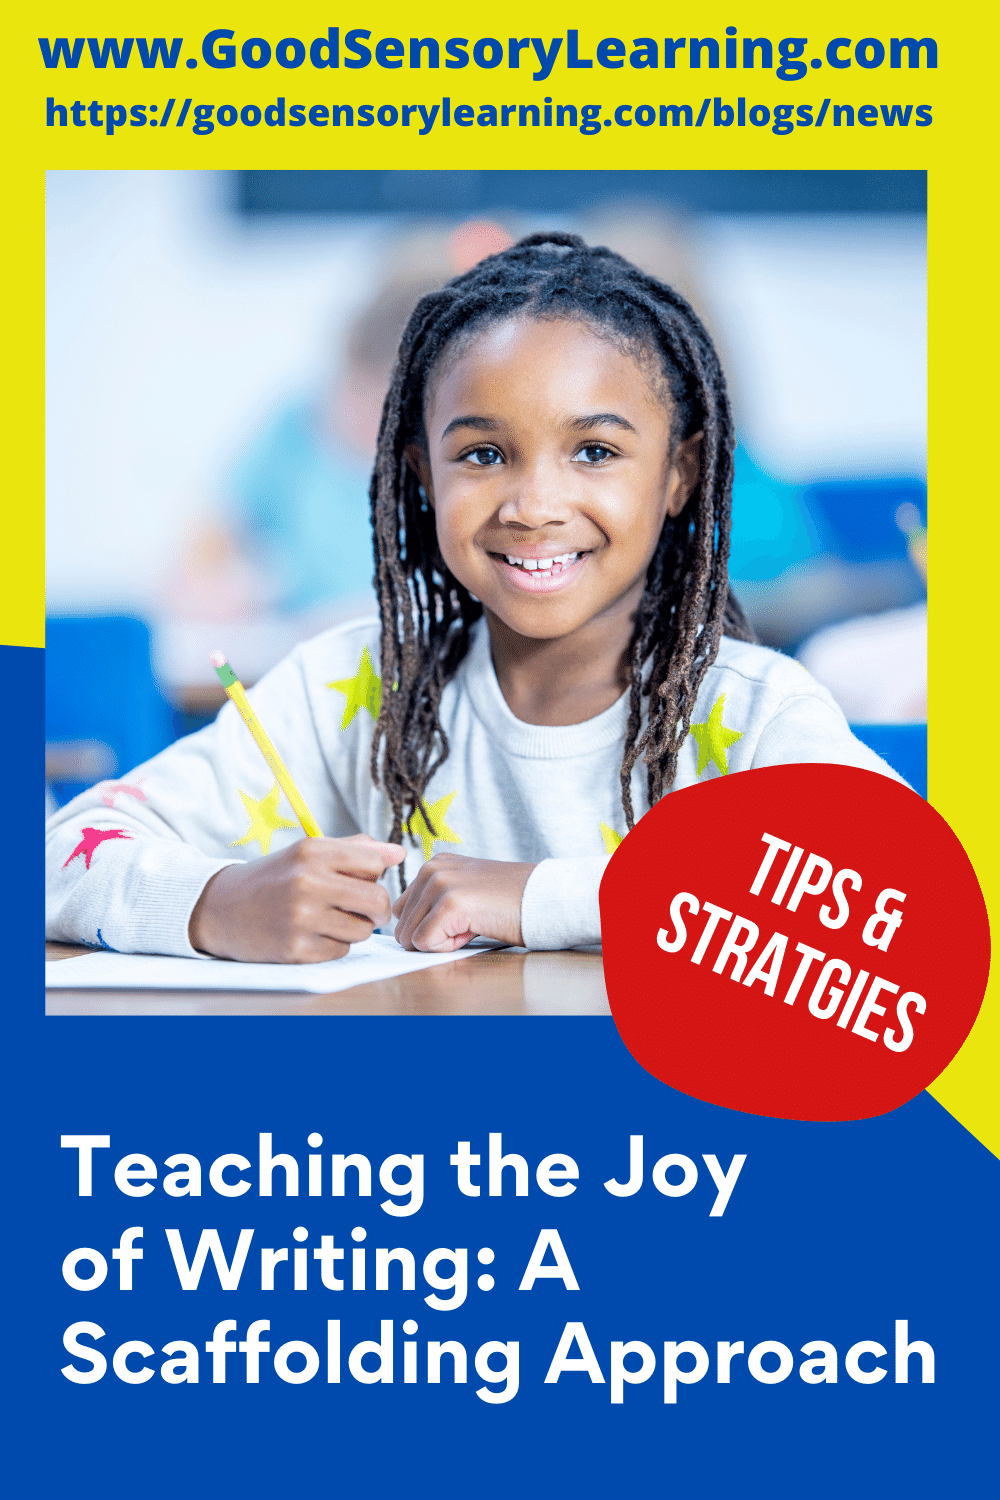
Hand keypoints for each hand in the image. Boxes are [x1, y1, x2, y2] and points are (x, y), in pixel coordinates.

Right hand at [189, 834, 404, 962]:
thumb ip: (355, 850)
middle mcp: (307, 882)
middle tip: (361, 908)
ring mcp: (301, 918)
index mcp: (313, 852)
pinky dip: (334, 945)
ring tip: (331, 919)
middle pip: (378, 900)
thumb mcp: (308, 852)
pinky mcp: (296, 949)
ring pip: (364, 930)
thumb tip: (399, 853)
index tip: (364, 879)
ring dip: (355, 928)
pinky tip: (312, 934)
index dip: (376, 874)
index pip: (375, 862)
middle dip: (376, 908)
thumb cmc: (274, 878)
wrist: (220, 908)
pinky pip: (342, 951)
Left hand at [391, 853, 534, 951]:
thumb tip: (405, 933)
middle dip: (432, 935)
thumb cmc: (509, 902)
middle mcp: (431, 869)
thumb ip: (433, 902)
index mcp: (433, 864)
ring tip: (471, 924)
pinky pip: (425, 943)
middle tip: (468, 923)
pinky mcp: (450, 904)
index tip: (461, 917)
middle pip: (402, 925)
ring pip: (410, 937)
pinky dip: (448, 947)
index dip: (429, 925)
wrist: (543, 898)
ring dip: (440, 942)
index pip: (402, 910)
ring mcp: (440, 884)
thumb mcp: (465, 890)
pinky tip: (473, 929)